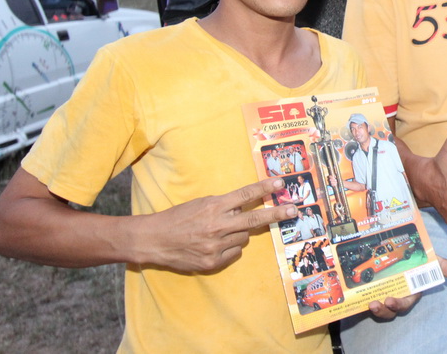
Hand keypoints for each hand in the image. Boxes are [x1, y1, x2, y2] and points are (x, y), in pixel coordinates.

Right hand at [134, 177, 295, 271]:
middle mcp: (217, 226)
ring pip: (244, 237)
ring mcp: (215, 246)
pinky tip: (214, 244)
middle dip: (276, 214)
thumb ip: (224, 205)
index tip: (281, 184)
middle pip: (254, 219)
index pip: (245, 195)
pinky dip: (230, 248)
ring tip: (220, 232)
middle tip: (293, 210)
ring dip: (239, 233)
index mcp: (213, 207)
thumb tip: (246, 206)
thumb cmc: (178, 218)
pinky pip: (235, 253)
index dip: (265, 189)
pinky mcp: (212, 262)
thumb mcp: (201, 203)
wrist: (154, 240)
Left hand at [366, 257, 446, 318]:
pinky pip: (365, 298)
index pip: (405, 303)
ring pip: (378, 307)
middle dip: (385, 310)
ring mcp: (383, 292)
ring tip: (370, 303)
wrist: (400, 247)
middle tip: (378, 304)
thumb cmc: (417, 258)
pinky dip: (361, 300)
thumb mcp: (430, 260)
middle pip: (390, 309)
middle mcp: (396, 294)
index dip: (398, 305)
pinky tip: (358, 297)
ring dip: (375, 308)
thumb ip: (443, 266)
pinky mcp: (371, 289)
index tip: (390, 301)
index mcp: (409, 291)